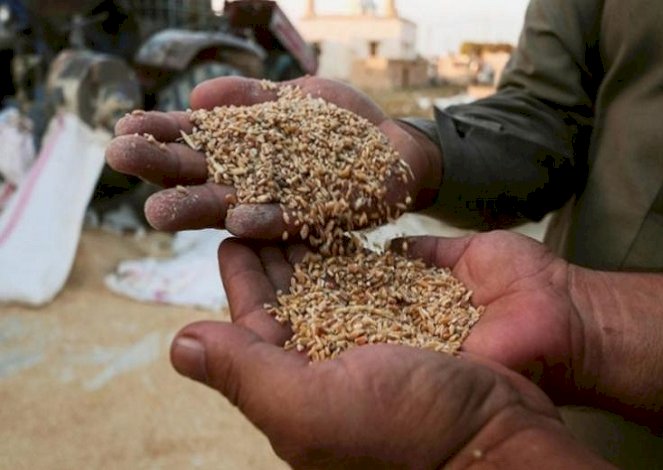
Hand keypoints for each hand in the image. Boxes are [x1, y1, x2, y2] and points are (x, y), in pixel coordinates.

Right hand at [105, 76, 441, 237]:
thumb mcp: (298, 98)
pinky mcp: (319, 220)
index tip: (124, 126)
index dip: (161, 135)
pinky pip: (289, 223)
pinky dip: (265, 222)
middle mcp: (254, 182)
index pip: (195, 142)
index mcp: (244, 150)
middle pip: (201, 176)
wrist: (397, 148)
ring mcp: (282, 204)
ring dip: (197, 208)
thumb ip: (253, 98)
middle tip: (119, 159)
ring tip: (157, 210)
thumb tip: (198, 96)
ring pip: (233, 207)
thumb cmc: (343, 124)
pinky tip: (237, 220)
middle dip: (162, 168)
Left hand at [169, 238, 596, 468]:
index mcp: (307, 385)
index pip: (260, 326)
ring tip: (290, 198)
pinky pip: (385, 265)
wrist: (516, 421)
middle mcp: (343, 354)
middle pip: (297, 294)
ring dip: (312, 238)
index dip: (242, 280)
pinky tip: (345, 215)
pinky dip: (364, 241)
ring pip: (337, 275)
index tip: (226, 236)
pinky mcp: (427, 297)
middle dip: (274, 249)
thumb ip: (247, 373)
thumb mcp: (315, 406)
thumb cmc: (413, 425)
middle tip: (253, 202)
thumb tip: (179, 345)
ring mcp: (387, 324)